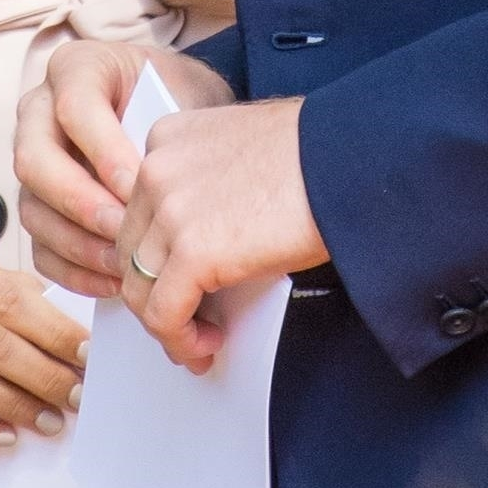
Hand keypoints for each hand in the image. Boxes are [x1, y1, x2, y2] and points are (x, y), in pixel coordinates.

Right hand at [15, 39, 234, 299]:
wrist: (183, 116)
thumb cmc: (185, 102)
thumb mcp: (187, 98)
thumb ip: (169, 132)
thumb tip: (166, 189)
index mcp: (76, 69)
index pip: (74, 108)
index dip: (104, 152)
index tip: (142, 185)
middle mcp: (39, 112)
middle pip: (34, 161)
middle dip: (82, 202)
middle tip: (127, 229)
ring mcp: (33, 163)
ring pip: (33, 210)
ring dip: (79, 244)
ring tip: (127, 265)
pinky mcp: (39, 209)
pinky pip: (40, 248)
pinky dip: (75, 271)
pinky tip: (116, 282)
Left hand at [113, 96, 325, 371]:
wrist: (357, 161)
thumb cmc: (322, 155)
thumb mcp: (242, 157)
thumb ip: (205, 191)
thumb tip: (199, 250)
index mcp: (166, 140)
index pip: (136, 214)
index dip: (154, 258)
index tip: (174, 286)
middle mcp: (157, 170)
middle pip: (130, 253)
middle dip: (156, 296)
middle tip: (187, 324)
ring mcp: (170, 210)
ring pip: (140, 290)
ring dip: (169, 326)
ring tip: (202, 343)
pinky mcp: (194, 252)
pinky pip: (165, 315)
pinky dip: (182, 341)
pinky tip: (208, 347)